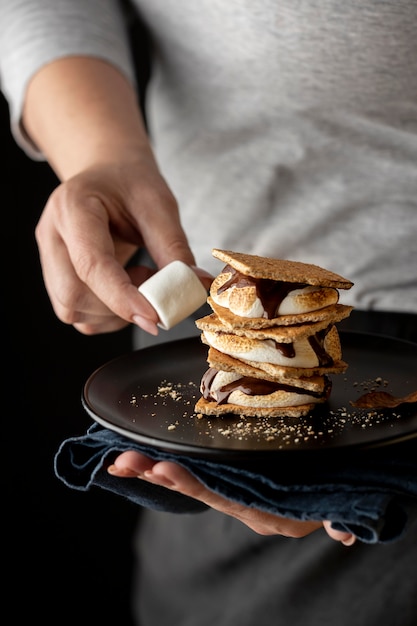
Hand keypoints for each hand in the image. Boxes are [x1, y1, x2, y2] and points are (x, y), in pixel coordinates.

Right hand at [25, 57, 211, 334]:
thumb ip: (173, 246)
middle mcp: (51, 234)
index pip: (91, 263)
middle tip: (152, 281)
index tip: (155, 317)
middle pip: (73, 295)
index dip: (122, 296)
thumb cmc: (131, 184)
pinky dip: (109, 313)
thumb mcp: (159, 204)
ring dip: (115, 311)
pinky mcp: (56, 279)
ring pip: (73, 310)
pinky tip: (127, 287)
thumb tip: (194, 287)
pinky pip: (79, 315)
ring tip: (140, 277)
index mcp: (73, 206)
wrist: (108, 176)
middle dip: (119, 306)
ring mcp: (49, 259)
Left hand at [108, 451, 354, 543]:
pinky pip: (193, 480)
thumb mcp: (332, 506)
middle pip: (196, 489)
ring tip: (121, 461)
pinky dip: (165, 471)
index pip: (222, 497)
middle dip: (158, 475)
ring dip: (153, 471)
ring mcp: (233, 497)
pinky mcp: (226, 486)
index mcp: (264, 511)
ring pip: (189, 483)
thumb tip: (343, 532)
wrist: (322, 494)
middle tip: (124, 461)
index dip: (193, 484)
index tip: (163, 470)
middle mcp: (243, 507)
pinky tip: (136, 466)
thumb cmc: (325, 491)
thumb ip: (336, 519)